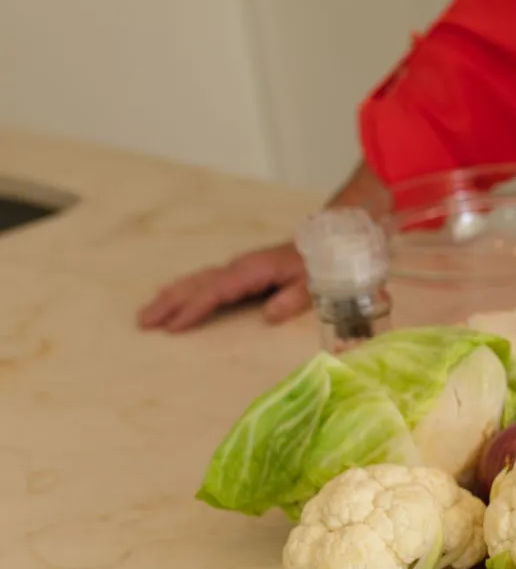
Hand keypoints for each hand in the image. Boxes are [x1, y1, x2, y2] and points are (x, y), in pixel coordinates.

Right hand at [138, 241, 308, 331]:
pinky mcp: (236, 272)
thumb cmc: (316, 266)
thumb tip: (269, 316)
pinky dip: (183, 289)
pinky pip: (203, 281)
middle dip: (169, 303)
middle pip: (197, 285)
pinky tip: (169, 297)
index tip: (172, 325)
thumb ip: (292, 299)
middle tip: (143, 321)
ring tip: (146, 313)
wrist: (320, 243)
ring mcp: (235, 268)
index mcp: (252, 272)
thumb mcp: (312, 285)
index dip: (194, 308)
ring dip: (170, 297)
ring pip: (195, 282)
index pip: (216, 291)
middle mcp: (237, 268)